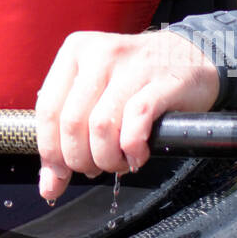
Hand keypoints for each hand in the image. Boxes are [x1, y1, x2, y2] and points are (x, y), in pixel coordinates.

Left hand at [35, 29, 220, 201]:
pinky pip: (136, 123)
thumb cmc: (135, 79)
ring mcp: (130, 66)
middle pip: (72, 123)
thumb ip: (67, 134)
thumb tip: (49, 185)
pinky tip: (137, 155)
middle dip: (80, 159)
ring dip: (108, 158)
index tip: (59, 174)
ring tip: (119, 162)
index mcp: (75, 52)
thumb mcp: (95, 94)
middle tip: (96, 168)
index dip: (51, 150)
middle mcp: (98, 54)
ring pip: (101, 127)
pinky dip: (132, 149)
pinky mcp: (161, 82)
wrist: (189, 56)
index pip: (47, 110)